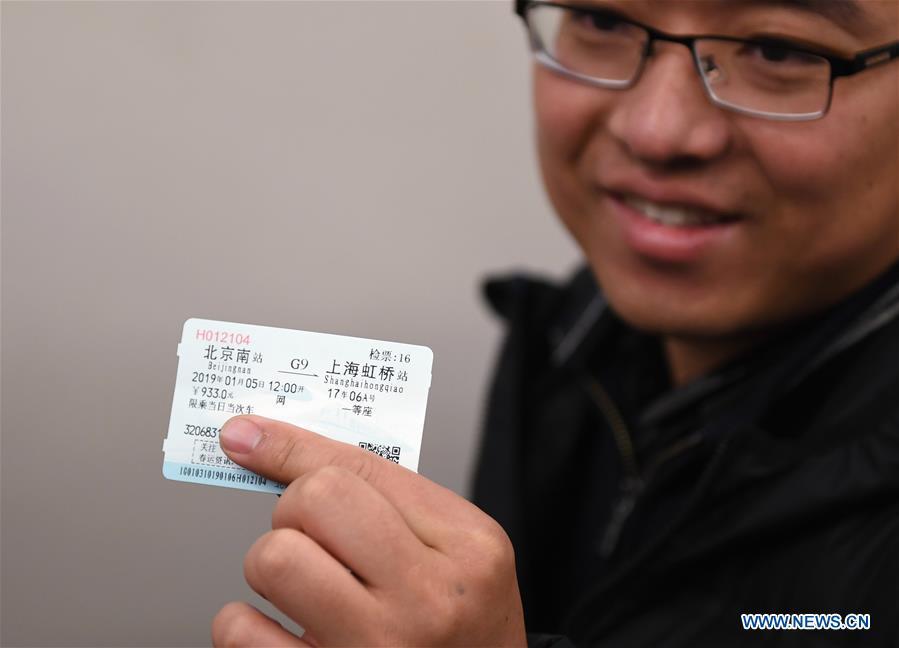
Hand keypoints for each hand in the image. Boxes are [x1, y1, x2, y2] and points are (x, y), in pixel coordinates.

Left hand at [210, 415, 526, 646]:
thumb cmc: (463, 627)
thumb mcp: (456, 550)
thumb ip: (386, 499)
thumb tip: (271, 446)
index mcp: (466, 548)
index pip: (360, 471)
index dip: (293, 447)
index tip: (250, 436)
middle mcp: (426, 600)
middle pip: (313, 501)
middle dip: (295, 509)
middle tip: (312, 536)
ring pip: (273, 559)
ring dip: (271, 564)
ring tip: (303, 583)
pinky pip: (241, 634)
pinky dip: (244, 624)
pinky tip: (283, 629)